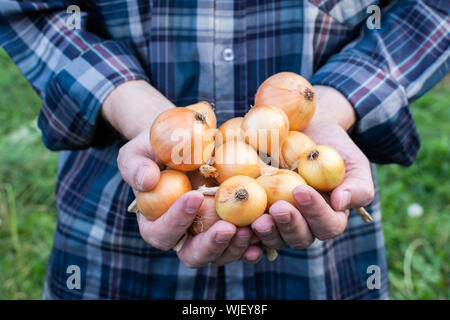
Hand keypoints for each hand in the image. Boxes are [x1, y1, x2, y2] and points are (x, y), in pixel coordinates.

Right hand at [104, 80, 263, 266]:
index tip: (194, 196)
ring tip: (254, 227)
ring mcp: (209, 233)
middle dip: (212, 244)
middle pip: (194, 254)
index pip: (162, 232)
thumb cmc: (155, 148)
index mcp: (156, 224)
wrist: (183, 144)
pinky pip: (243, 242)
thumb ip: (135, 166)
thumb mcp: (137, 152)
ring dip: (237, 245)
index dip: (176, 220)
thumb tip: (147, 180)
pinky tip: (266, 232)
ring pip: (222, 254)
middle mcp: (183, 236)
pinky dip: (255, 241)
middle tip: (230, 227)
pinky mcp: (231, 225)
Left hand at [251, 86, 374, 248]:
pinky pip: (249, 227)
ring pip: (273, 237)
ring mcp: (277, 219)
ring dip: (265, 233)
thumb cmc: (333, 147)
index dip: (315, 213)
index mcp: (328, 216)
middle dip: (288, 226)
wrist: (305, 130)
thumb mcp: (353, 162)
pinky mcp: (255, 210)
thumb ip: (356, 185)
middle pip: (298, 238)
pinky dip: (242, 232)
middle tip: (277, 210)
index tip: (301, 190)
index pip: (327, 225)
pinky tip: (233, 227)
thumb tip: (341, 203)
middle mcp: (303, 223)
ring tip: (255, 220)